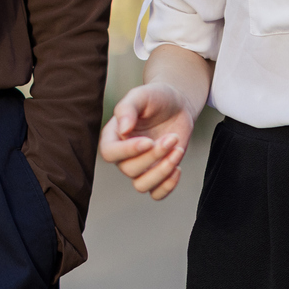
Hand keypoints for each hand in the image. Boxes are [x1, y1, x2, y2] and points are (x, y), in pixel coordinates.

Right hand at [99, 83, 195, 199]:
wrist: (178, 105)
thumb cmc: (156, 98)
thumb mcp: (141, 95)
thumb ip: (127, 108)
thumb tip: (123, 129)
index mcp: (113, 136)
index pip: (110, 153)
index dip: (128, 152)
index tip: (148, 141)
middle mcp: (124, 156)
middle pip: (129, 170)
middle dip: (154, 156)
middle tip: (172, 138)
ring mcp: (141, 167)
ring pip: (142, 186)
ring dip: (162, 172)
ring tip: (178, 150)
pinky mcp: (157, 174)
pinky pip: (156, 193)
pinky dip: (167, 186)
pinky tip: (178, 168)